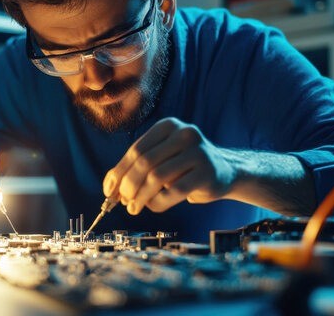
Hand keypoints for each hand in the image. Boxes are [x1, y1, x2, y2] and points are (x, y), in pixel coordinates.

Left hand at [103, 118, 237, 214]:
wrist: (225, 171)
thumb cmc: (184, 166)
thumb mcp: (160, 158)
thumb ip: (136, 167)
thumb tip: (110, 187)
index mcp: (168, 126)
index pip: (135, 150)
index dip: (119, 172)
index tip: (108, 191)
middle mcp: (184, 133)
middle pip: (144, 162)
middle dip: (128, 185)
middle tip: (122, 201)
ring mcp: (198, 152)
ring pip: (157, 177)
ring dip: (141, 196)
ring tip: (133, 207)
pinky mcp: (207, 173)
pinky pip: (174, 191)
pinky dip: (158, 202)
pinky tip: (152, 206)